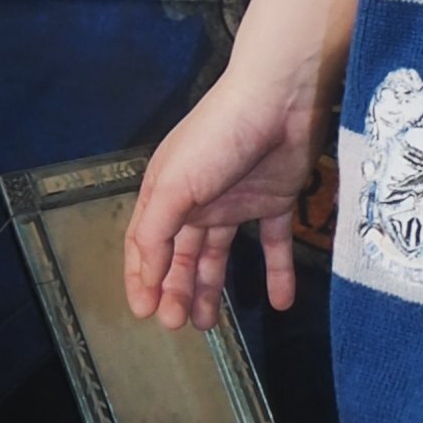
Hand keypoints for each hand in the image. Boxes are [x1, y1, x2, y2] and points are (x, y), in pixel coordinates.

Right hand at [123, 77, 324, 332]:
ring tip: (208, 323)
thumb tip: (144, 279)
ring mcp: (236, 200)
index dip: (142, 278)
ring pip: (219, 254)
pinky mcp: (275, 199)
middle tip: (178, 323)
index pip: (145, 243)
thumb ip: (155, 233)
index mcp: (166, 192)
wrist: (280, 98)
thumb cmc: (217, 136)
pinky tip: (280, 302)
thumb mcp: (173, 185)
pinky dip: (278, 273)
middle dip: (175, 289)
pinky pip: (275, 244)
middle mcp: (198, 199)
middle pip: (181, 254)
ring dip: (212, 288)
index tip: (144, 313)